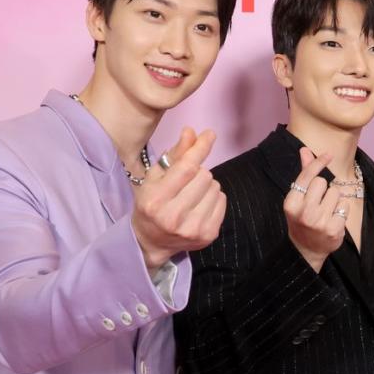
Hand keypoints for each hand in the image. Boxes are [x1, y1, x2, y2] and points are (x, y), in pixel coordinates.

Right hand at [132, 128, 226, 269]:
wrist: (151, 241)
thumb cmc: (151, 203)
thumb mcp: (155, 177)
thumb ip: (174, 154)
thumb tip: (191, 132)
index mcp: (156, 200)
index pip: (186, 168)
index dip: (200, 148)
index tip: (209, 134)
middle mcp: (174, 216)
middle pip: (204, 176)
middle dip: (198, 172)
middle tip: (187, 181)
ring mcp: (193, 228)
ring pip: (215, 187)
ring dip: (207, 185)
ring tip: (192, 194)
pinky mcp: (209, 235)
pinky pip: (222, 201)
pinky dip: (214, 197)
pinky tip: (200, 204)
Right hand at [284, 147, 346, 270]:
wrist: (305, 250)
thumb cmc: (301, 219)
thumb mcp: (298, 199)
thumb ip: (304, 174)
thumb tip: (305, 150)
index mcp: (292, 202)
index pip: (307, 176)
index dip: (318, 163)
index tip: (328, 154)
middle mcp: (304, 212)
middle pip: (323, 182)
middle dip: (324, 188)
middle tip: (319, 201)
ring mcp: (320, 222)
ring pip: (336, 192)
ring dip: (334, 199)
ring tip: (326, 211)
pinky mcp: (334, 229)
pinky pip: (345, 206)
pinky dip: (342, 210)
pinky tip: (333, 219)